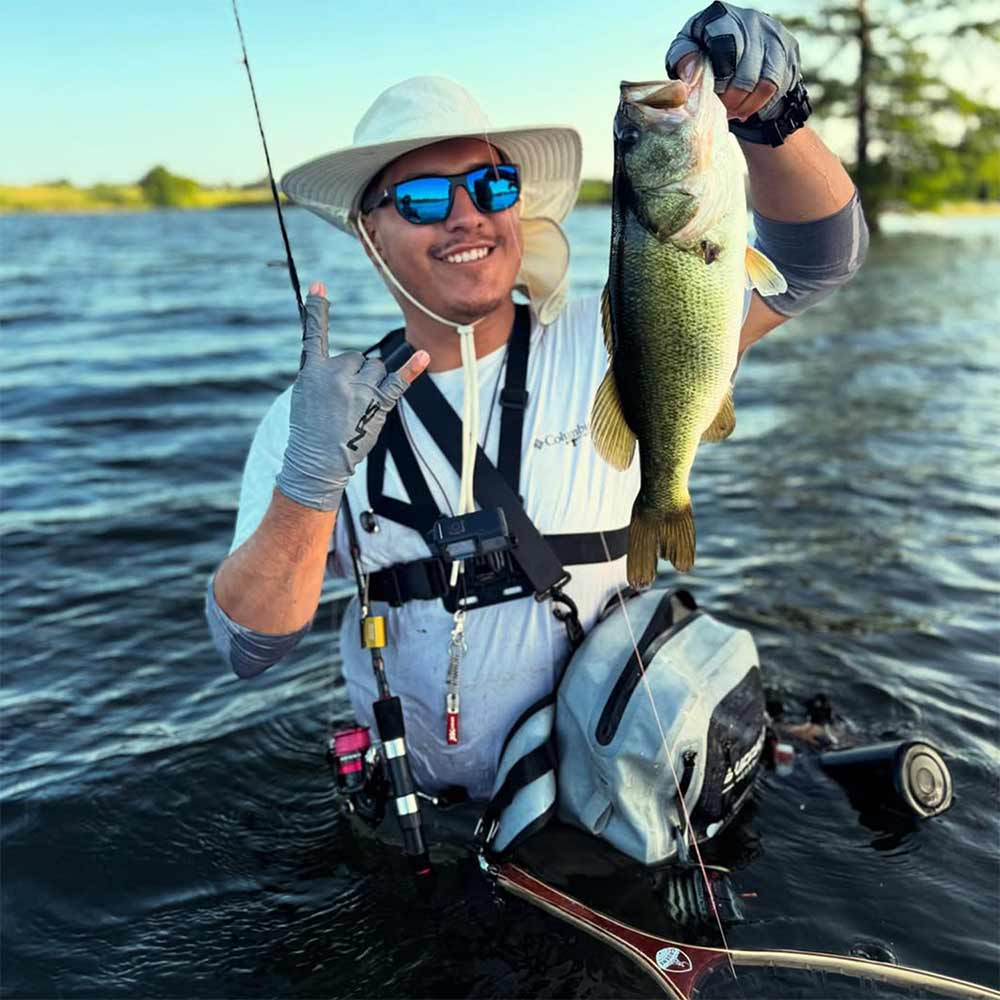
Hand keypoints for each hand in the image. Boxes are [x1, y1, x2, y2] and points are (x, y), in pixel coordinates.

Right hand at [275, 282, 429, 511]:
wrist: (318, 460)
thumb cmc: (310, 428)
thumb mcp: (303, 394)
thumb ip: (320, 373)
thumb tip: (346, 362)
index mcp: (313, 372)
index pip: (313, 336)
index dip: (316, 310)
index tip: (319, 285)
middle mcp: (336, 375)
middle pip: (357, 357)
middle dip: (355, 374)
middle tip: (343, 401)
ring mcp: (358, 389)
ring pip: (375, 367)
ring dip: (371, 382)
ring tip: (358, 406)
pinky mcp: (377, 403)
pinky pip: (398, 380)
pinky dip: (412, 368)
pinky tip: (424, 355)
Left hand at [666, 2, 802, 126]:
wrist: (734, 46)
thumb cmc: (704, 50)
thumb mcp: (686, 50)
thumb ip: (683, 57)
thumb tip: (692, 75)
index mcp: (722, 16)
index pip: (725, 48)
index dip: (719, 78)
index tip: (713, 93)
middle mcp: (751, 20)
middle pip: (747, 71)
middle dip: (733, 99)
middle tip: (724, 109)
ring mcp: (774, 34)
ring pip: (767, 82)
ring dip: (749, 104)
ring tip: (736, 111)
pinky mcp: (789, 49)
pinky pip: (780, 86)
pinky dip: (763, 102)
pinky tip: (749, 105)